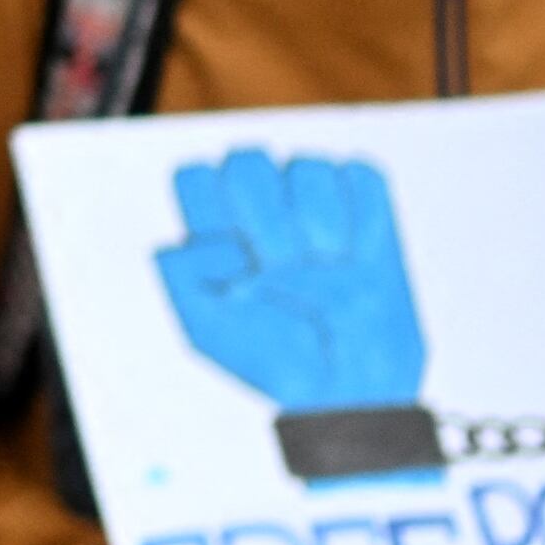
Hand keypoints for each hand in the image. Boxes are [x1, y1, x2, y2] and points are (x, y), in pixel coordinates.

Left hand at [156, 149, 427, 410]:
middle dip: (266, 218)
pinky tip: (357, 253)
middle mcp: (259, 202)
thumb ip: (180, 278)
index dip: (214, 208)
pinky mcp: (365, 201)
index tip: (236, 256)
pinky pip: (360, 175)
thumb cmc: (276, 356)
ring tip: (326, 263)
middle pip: (247, 162)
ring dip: (319, 219)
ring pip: (307, 166)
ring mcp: (312, 196)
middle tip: (282, 264)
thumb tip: (178, 240)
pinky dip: (362, 215)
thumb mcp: (208, 331)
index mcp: (215, 227)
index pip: (196, 176)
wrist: (347, 382)